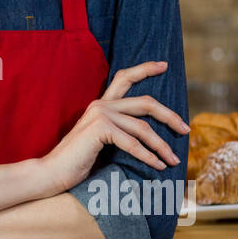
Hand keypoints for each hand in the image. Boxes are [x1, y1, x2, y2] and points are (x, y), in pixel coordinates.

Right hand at [41, 60, 187, 193]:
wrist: (52, 173)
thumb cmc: (77, 162)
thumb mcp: (103, 143)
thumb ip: (121, 133)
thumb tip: (150, 138)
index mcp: (101, 105)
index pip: (124, 78)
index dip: (145, 69)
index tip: (164, 65)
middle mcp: (101, 104)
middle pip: (145, 103)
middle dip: (169, 115)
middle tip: (185, 129)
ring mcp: (100, 114)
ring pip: (143, 128)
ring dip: (161, 146)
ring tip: (174, 160)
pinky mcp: (99, 128)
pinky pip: (133, 143)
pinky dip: (148, 156)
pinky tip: (158, 166)